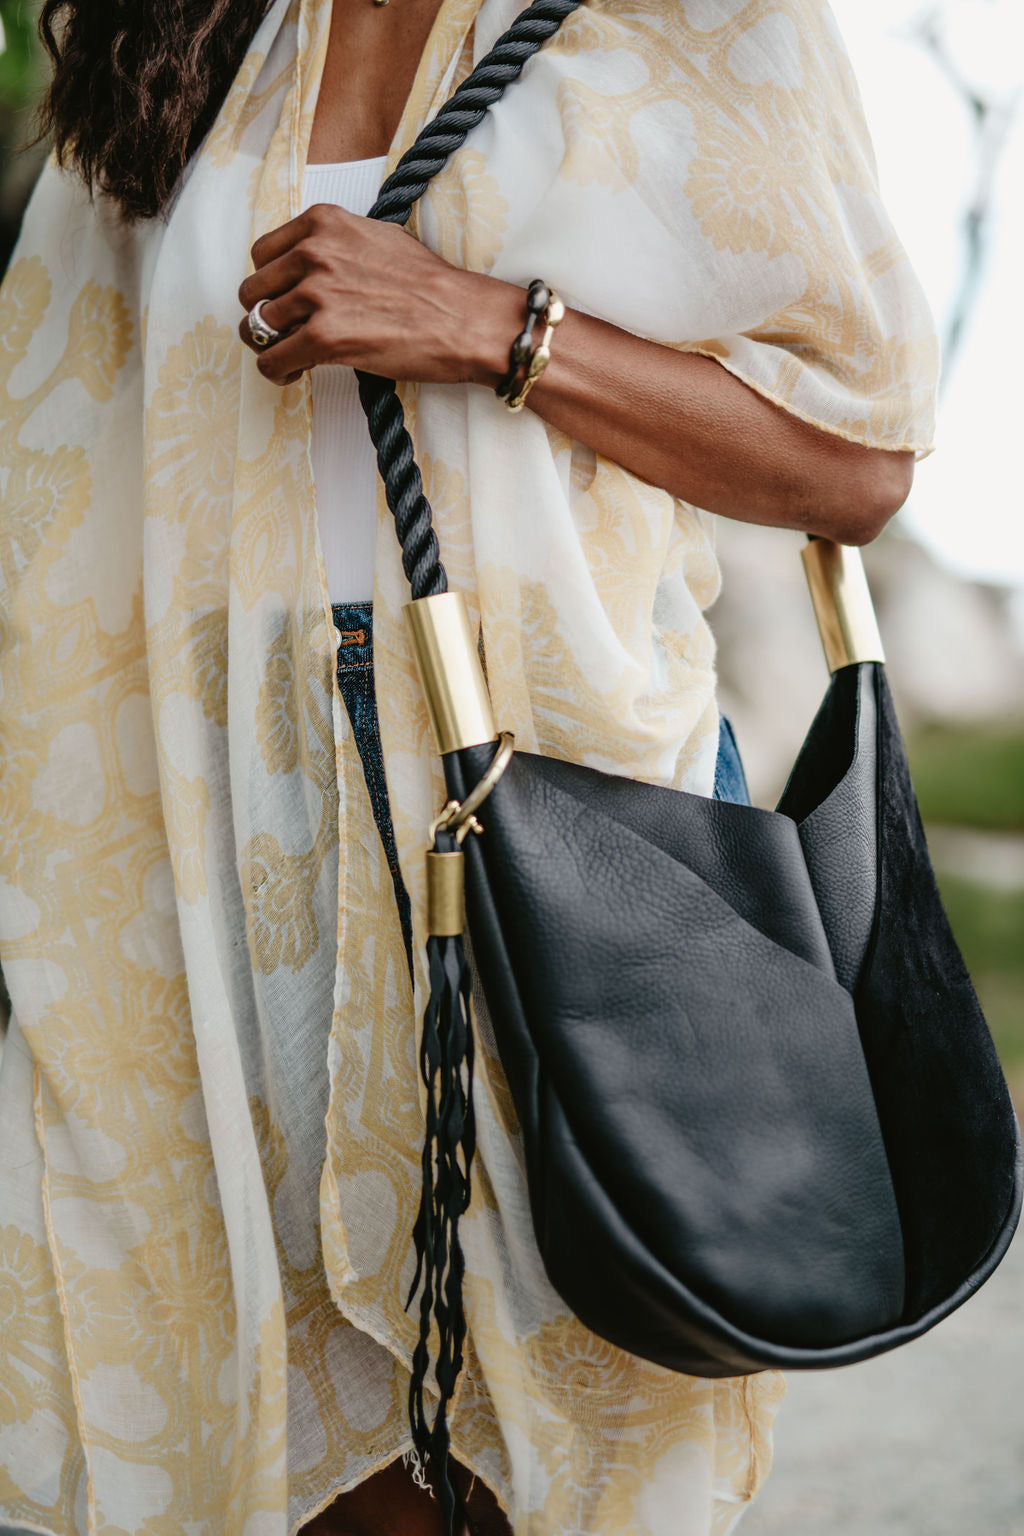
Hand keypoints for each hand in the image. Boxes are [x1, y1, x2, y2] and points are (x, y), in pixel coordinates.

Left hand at [237, 204, 517, 386]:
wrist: (463, 319)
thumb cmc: (430, 285)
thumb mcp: (376, 238)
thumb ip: (335, 245)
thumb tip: (309, 265)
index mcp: (323, 223)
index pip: (263, 253)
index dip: (271, 283)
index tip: (286, 301)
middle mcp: (313, 252)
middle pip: (253, 290)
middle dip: (266, 315)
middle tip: (288, 333)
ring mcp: (316, 294)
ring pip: (257, 326)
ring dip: (271, 346)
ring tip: (294, 357)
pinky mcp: (322, 337)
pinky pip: (272, 359)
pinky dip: (277, 372)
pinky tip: (295, 373)